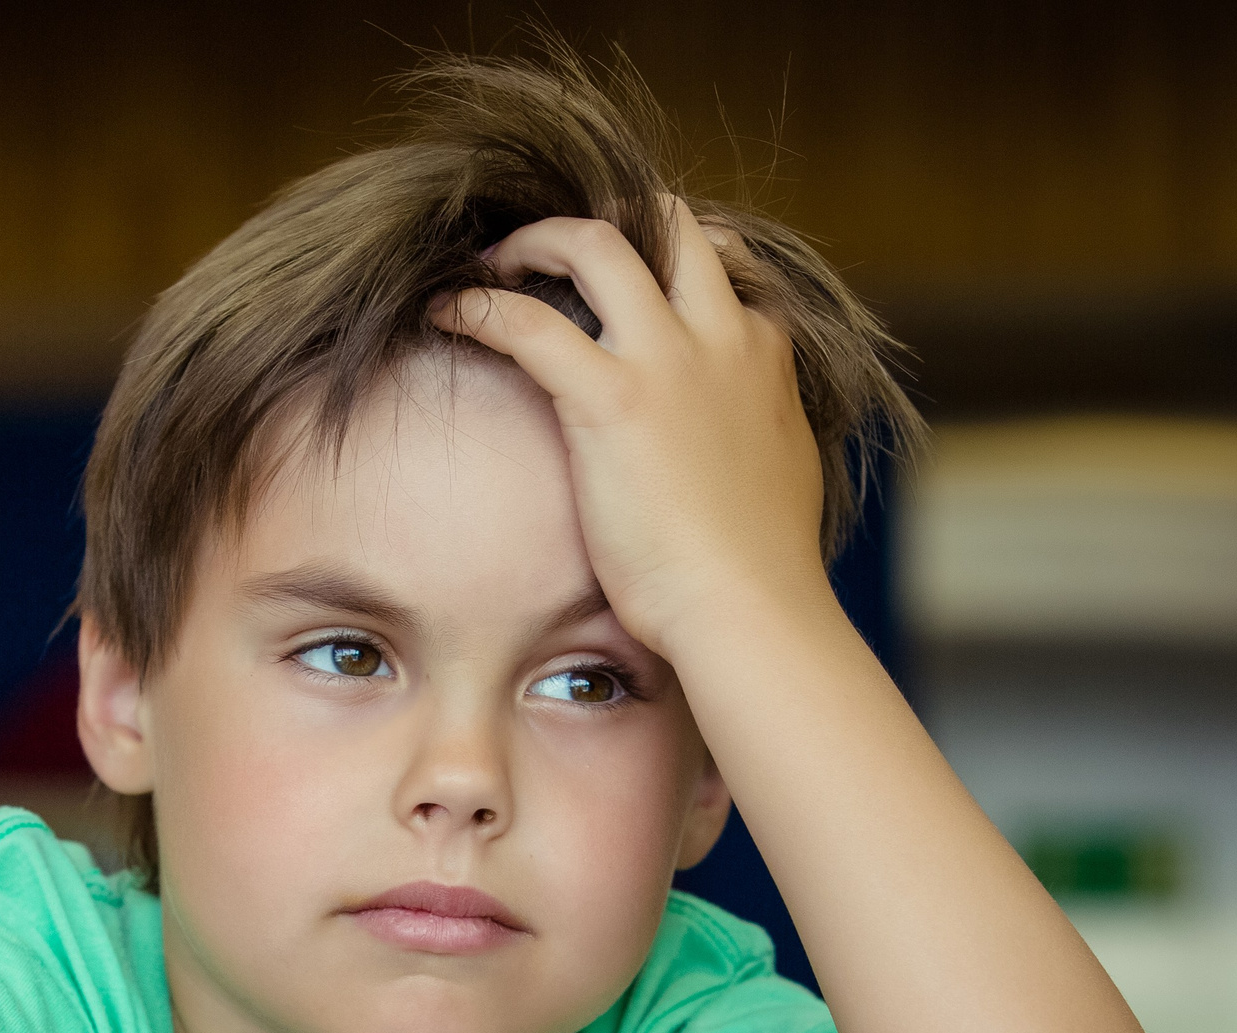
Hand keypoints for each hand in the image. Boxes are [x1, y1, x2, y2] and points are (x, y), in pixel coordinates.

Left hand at [429, 199, 827, 655]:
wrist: (750, 609)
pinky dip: (479, 306)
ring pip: (596, 243)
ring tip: (492, 264)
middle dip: (603, 219)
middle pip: (665, 223)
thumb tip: (754, 433)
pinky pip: (527, 323)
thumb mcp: (789, 469)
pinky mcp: (611, 399)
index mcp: (763, 354)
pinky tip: (447, 312)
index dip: (668, 261)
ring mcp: (667, 360)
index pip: (721, 265)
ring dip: (536, 240)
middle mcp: (720, 337)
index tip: (625, 279)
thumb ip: (767, 425)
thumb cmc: (762, 567)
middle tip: (548, 248)